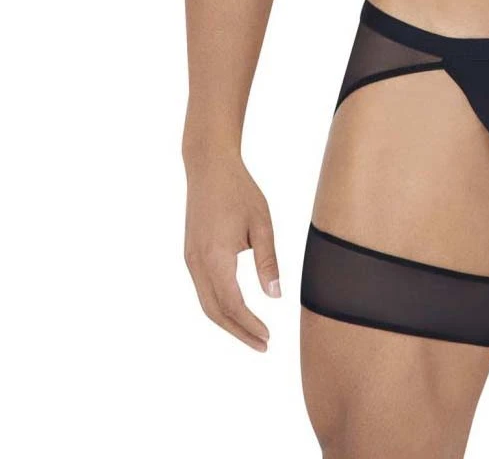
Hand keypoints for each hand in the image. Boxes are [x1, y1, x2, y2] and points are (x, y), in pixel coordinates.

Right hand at [184, 156, 280, 350]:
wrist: (209, 167)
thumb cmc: (240, 191)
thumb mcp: (262, 224)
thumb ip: (267, 261)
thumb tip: (275, 295)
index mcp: (215, 257)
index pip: (232, 304)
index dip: (249, 325)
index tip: (268, 338)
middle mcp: (197, 263)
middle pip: (215, 311)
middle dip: (238, 332)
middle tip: (263, 345)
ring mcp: (190, 259)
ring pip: (206, 303)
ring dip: (228, 321)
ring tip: (253, 333)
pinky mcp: (191, 254)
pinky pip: (203, 289)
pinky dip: (219, 305)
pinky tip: (237, 309)